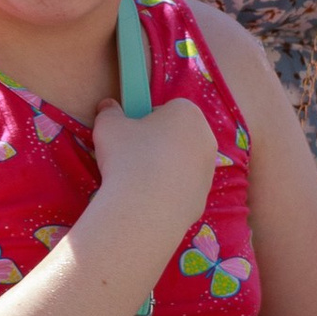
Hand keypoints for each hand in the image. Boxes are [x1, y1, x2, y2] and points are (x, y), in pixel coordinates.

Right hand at [91, 93, 218, 239]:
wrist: (145, 209)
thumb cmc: (128, 157)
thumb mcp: (108, 126)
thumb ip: (109, 112)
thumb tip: (108, 106)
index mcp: (188, 113)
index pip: (166, 109)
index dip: (145, 120)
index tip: (131, 134)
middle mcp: (206, 138)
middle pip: (177, 135)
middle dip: (157, 142)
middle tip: (133, 156)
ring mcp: (209, 169)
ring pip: (181, 162)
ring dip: (164, 166)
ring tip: (139, 179)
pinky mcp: (204, 196)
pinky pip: (182, 187)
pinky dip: (168, 189)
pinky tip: (150, 197)